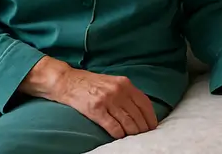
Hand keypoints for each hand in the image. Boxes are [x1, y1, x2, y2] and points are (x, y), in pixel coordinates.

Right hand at [24, 58, 157, 139]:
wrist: (68, 81)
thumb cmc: (91, 83)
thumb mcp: (113, 82)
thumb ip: (126, 92)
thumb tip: (141, 109)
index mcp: (125, 83)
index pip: (144, 103)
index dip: (151, 117)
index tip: (153, 126)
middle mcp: (118, 91)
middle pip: (137, 115)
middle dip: (143, 128)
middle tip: (145, 135)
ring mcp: (107, 100)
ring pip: (127, 122)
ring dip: (133, 133)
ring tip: (134, 138)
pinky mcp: (96, 110)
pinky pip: (113, 126)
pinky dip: (119, 134)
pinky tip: (120, 137)